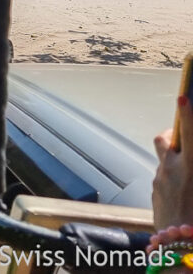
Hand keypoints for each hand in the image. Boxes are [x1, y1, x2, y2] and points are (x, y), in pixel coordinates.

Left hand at [153, 96, 192, 230]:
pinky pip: (163, 176)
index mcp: (192, 166)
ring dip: (174, 157)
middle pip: (165, 137)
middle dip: (175, 132)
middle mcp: (172, 168)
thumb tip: (192, 157)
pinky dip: (172, 177)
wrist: (182, 247)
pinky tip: (184, 192)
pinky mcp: (154, 191)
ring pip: (163, 158)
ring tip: (189, 170)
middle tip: (184, 135)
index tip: (183, 96)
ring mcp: (160, 179)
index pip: (189, 132)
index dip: (186, 113)